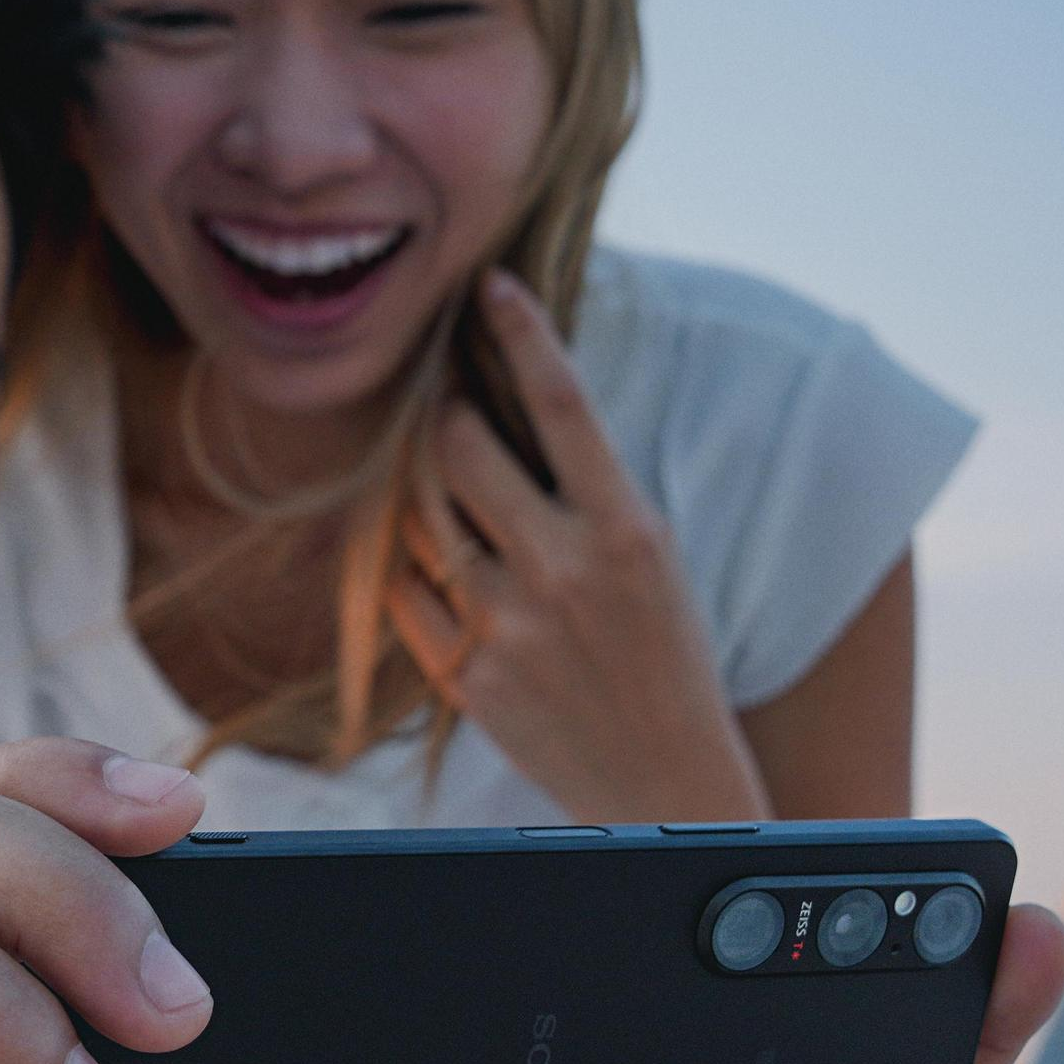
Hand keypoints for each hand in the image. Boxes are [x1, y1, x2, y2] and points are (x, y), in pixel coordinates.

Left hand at [397, 273, 766, 821]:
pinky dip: (405, 571)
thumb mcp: (650, 557)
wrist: (662, 780)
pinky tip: (426, 567)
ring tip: (438, 493)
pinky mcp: (466, 676)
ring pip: (418, 519)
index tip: (490, 283)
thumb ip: (585, 492)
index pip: (565, 405)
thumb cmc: (660, 653)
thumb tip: (508, 411)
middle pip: (460, 449)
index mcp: (626, 530)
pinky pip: (401, 593)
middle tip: (445, 411)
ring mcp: (507, 626)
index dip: (521, 334)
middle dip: (443, 418)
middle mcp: (563, 570)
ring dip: (417, 494)